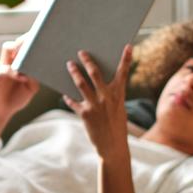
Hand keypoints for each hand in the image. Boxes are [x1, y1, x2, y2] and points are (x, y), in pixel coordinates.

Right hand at [0, 41, 39, 127]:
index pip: (26, 46)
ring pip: (8, 48)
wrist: (0, 111)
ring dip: (19, 49)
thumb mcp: (31, 88)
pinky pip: (5, 69)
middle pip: (18, 42)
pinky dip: (14, 72)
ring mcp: (2, 66)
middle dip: (28, 39)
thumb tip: (38, 68)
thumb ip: (35, 77)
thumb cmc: (15, 98)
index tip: (46, 36)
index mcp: (20, 62)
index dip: (34, 40)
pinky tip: (23, 78)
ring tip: (30, 55)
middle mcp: (11, 60)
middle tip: (39, 39)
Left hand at [63, 43, 132, 164]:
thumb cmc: (116, 125)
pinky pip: (73, 102)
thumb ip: (111, 94)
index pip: (123, 73)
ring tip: (69, 64)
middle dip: (87, 61)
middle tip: (81, 52)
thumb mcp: (119, 108)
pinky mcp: (85, 114)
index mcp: (118, 94)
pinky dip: (68, 98)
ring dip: (74, 72)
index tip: (128, 46)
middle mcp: (107, 97)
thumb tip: (99, 82)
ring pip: (81, 84)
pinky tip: (65, 95)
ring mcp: (95, 105)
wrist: (112, 146)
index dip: (126, 59)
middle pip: (95, 73)